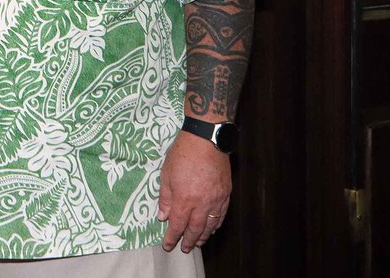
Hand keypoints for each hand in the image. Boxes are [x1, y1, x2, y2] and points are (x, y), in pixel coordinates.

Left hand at [157, 129, 230, 252]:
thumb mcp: (166, 174)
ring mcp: (216, 199)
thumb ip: (165, 198)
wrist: (206, 139)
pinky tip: (213, 227)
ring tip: (198, 242)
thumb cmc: (183, 154)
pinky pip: (222, 214)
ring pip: (211, 224)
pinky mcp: (226, 193)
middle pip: (196, 228)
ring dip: (204, 236)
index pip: (178, 225)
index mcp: (184, 199)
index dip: (172, 237)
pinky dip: (217, 224)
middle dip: (189, 240)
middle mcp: (202, 203)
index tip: (168, 245)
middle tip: (185, 248)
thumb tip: (163, 216)